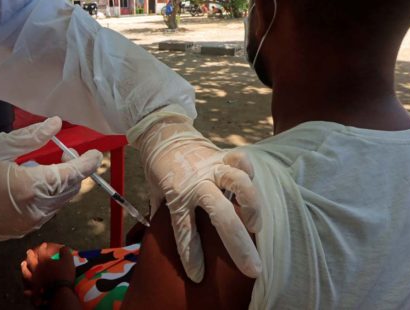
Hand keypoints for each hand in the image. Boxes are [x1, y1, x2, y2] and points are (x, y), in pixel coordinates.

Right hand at [0, 117, 102, 258]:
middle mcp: (36, 208)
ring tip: (49, 167)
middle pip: (69, 189)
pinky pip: (48, 211)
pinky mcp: (24, 231)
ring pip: (61, 201)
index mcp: (30, 186)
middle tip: (73, 156)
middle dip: (76, 172)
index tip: (98, 154)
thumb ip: (29, 138)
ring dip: (64, 184)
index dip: (86, 164)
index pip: (69, 174)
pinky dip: (51, 196)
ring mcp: (31, 223)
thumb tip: (55, 124)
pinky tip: (36, 184)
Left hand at [21, 242, 74, 300]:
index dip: (42, 247)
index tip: (44, 244)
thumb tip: (63, 247)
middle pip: (31, 260)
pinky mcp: (34, 290)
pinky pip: (28, 287)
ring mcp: (34, 279)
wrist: (60, 291)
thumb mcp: (68, 260)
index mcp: (44, 261)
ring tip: (23, 264)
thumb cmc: (64, 274)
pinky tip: (25, 287)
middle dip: (30, 254)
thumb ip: (65, 251)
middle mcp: (36, 269)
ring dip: (24, 267)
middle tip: (29, 251)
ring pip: (26, 272)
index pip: (42, 251)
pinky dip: (26, 286)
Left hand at [128, 105, 261, 281]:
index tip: (198, 276)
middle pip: (220, 216)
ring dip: (251, 206)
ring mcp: (212, 168)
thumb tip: (171, 237)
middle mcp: (196, 183)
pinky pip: (240, 160)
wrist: (163, 132)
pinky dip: (249, 170)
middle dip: (238, 245)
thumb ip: (163, 214)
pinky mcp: (222, 156)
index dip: (191, 255)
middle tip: (252, 269)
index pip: (185, 230)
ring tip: (254, 225)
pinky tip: (252, 184)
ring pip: (238, 183)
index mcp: (175, 196)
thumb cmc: (159, 169)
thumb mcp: (155, 193)